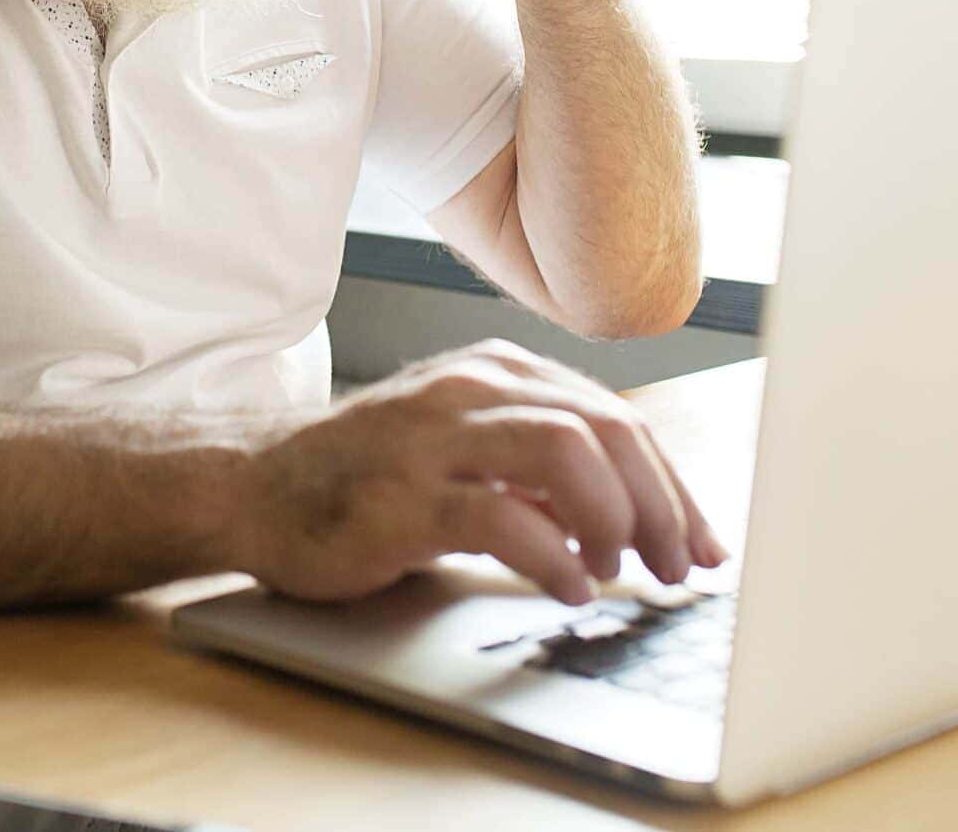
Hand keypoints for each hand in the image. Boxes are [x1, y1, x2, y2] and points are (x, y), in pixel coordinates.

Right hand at [233, 338, 729, 605]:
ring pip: (565, 452)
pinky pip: (501, 518)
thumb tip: (640, 514)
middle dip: (661, 505)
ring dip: (615, 519)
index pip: (617, 417)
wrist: (254, 485)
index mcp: (496, 371)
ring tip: (620, 570)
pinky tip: (570, 587)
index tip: (702, 542)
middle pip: (605, 428)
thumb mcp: (466, 446)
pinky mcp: (402, 498)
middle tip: (678, 567)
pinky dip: (553, 558)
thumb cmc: (367, 475)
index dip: (673, 484)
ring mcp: (434, 439)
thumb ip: (542, 467)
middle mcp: (470, 389)